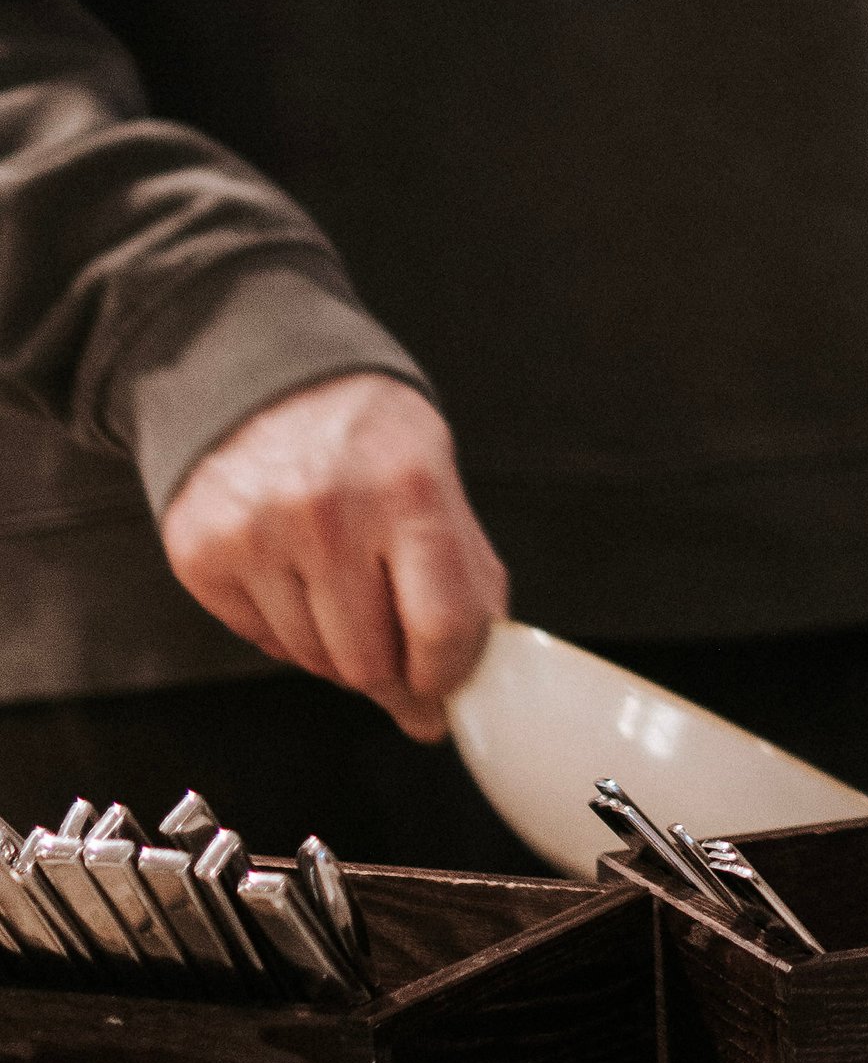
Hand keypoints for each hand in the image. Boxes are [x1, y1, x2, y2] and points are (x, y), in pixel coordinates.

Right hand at [158, 373, 506, 739]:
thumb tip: (472, 680)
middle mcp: (327, 513)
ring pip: (311, 660)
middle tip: (388, 634)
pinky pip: (259, 640)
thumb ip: (467, 581)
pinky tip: (293, 577)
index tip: (440, 680)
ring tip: (338, 587)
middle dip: (387, 666)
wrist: (267, 382)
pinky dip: (284, 628)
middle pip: (368, 662)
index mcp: (407, 492)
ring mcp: (255, 535)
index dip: (445, 674)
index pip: (441, 627)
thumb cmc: (366, 442)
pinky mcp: (200, 555)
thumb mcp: (439, 484)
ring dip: (334, 646)